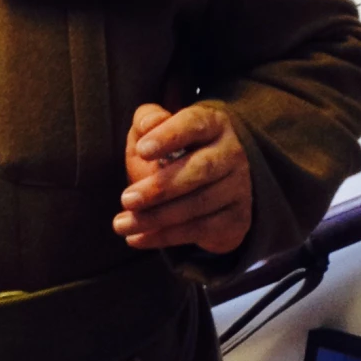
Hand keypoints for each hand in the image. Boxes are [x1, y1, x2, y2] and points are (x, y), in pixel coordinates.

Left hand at [114, 101, 252, 253]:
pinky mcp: (236, 218)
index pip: (194, 123)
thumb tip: (148, 123)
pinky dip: (165, 236)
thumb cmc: (173, 154)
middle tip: (126, 199)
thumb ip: (147, 121)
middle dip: (160, 187)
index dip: (168, 136)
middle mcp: (232, 153)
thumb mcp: (155, 134)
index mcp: (213, 124)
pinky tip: (137, 238)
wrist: (210, 189)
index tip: (141, 150)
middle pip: (200, 169)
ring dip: (156, 217)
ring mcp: (238, 187)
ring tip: (122, 224)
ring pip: (199, 204)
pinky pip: (200, 230)